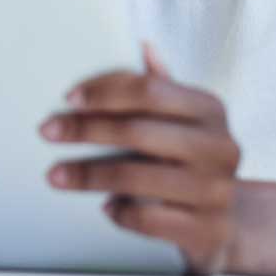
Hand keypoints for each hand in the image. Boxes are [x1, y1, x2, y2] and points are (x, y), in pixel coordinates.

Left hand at [39, 42, 240, 275]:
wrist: (227, 223)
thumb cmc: (193, 161)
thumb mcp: (186, 121)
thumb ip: (163, 87)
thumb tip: (144, 46)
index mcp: (210, 109)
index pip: (150, 90)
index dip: (105, 91)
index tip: (68, 99)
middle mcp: (219, 146)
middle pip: (137, 131)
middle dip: (86, 130)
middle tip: (47, 131)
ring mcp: (215, 190)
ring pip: (136, 177)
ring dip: (88, 175)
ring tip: (55, 175)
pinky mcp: (206, 229)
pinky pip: (148, 219)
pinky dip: (119, 212)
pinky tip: (105, 207)